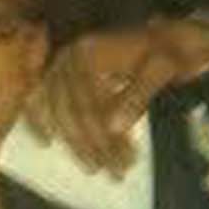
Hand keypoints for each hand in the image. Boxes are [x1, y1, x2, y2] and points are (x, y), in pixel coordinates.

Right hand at [23, 16, 208, 174]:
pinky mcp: (62, 71)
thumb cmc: (169, 52)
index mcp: (90, 53)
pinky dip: (39, 119)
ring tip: (95, 167)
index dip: (104, 139)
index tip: (124, 164)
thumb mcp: (162, 69)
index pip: (89, 106)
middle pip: (73, 112)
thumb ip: (136, 96)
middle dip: (92, 145)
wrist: (170, 35)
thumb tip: (113, 128)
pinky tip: (44, 141)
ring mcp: (62, 64)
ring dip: (75, 142)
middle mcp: (69, 57)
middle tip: (114, 173)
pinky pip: (40, 97)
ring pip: (60, 111)